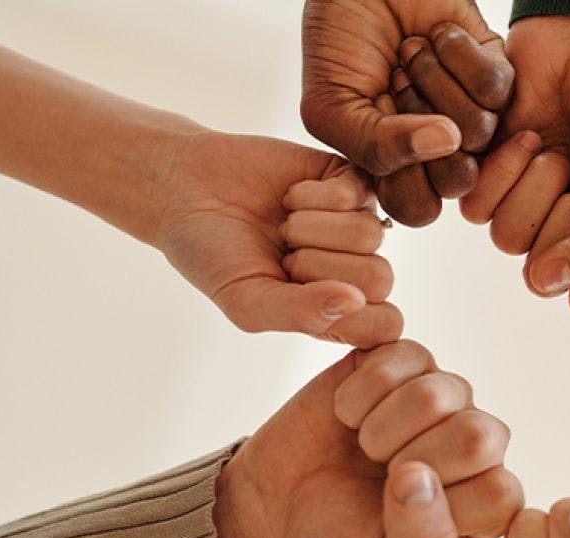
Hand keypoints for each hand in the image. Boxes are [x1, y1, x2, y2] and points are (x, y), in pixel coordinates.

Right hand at [155, 131, 402, 347]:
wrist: (184, 190)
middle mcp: (356, 267)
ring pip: (368, 235)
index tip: (298, 296)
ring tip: (283, 227)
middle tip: (282, 256)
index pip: (385, 325)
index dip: (350, 315)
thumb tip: (355, 301)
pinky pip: (354, 193)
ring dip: (310, 229)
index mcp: (340, 310)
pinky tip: (288, 197)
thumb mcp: (246, 301)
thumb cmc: (214, 255)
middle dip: (318, 267)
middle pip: (380, 279)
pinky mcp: (351, 180)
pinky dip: (309, 196)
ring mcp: (357, 222)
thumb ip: (301, 313)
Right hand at [213, 342, 523, 537]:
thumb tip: (420, 480)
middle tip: (381, 474)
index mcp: (486, 502)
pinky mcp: (405, 360)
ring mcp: (444, 396)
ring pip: (436, 394)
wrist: (278, 506)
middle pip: (478, 434)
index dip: (442, 504)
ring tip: (365, 446)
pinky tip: (349, 414)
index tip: (400, 516)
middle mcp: (475, 444)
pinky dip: (359, 393)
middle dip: (411, 460)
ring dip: (380, 428)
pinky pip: (400, 356)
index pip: (500, 493)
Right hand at [301, 0, 511, 225]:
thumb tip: (446, 143)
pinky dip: (458, 54)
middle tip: (393, 83)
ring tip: (410, 53)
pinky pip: (497, 88)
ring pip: (479, 133)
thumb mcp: (332, 105)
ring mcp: (472, 113)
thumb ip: (373, 148)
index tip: (374, 122)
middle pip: (457, 180)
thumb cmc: (340, 41)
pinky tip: (437, 36)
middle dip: (416, 123)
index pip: (418, 208)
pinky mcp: (498, 75)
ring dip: (433, 82)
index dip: (400, 172)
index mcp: (399, 169)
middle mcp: (441, 150)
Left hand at [461, 13, 569, 321]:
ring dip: (533, 184)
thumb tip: (544, 285)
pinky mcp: (484, 180)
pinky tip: (524, 133)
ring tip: (553, 144)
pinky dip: (501, 167)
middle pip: (542, 271)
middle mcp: (565, 236)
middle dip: (565, 210)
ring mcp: (523, 208)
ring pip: (507, 239)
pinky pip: (474, 208)